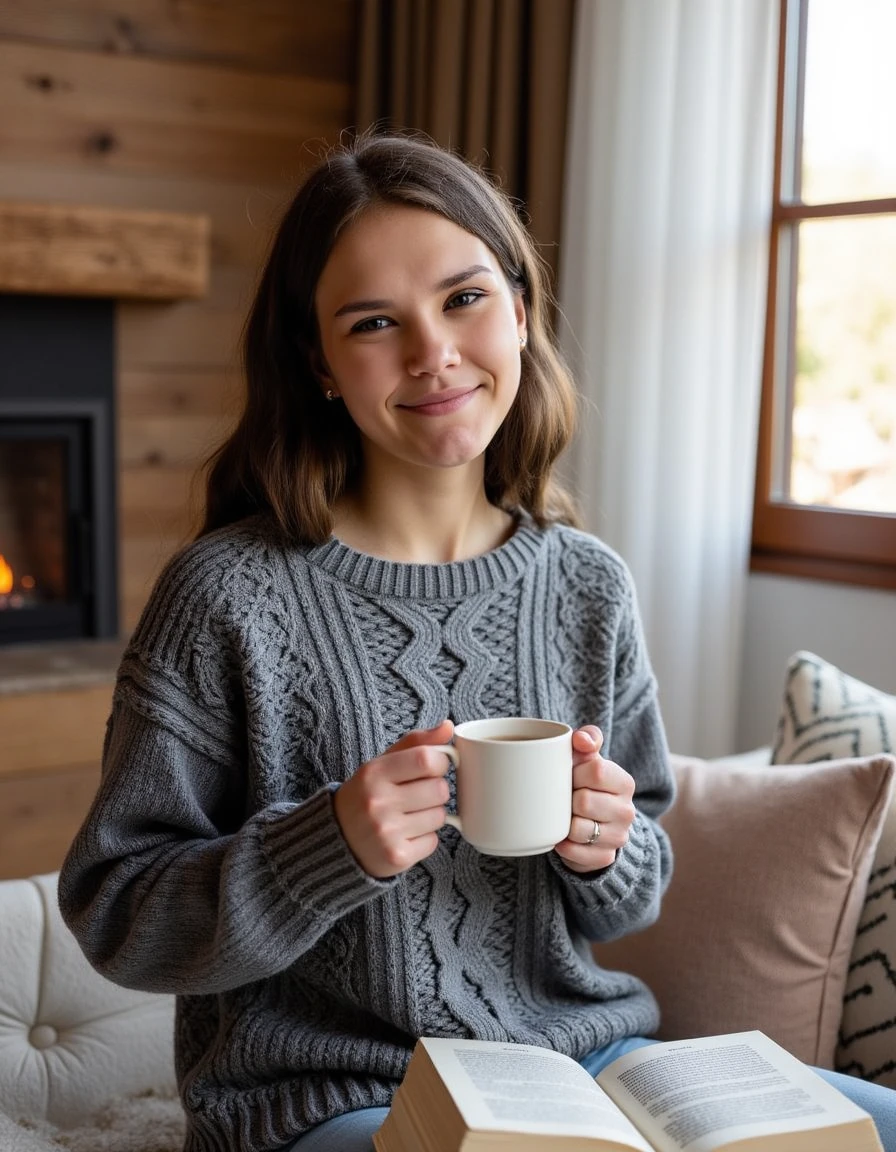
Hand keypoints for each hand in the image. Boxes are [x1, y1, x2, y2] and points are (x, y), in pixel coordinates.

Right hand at [333, 720, 452, 878]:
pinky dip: (425, 838)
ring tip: (409, 815)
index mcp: (374, 773)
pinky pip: (433, 841)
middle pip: (439, 789)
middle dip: (435, 790)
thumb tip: (448, 726)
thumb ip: (416, 743)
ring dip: (432, 815)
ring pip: (440, 816)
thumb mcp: (383, 764)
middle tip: (417, 794)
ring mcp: (386, 831)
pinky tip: (406, 835)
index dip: (439, 762)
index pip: (426, 759)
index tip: (432, 767)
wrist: (338, 839)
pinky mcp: (396, 856)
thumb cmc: (368, 794)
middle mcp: (377, 802)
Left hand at [553, 726, 635, 872]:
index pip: (596, 771)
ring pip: (578, 829)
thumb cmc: (586, 785)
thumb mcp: (588, 760)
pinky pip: (574, 852)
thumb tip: (581, 739)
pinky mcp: (604, 858)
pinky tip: (563, 835)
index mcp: (624, 782)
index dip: (575, 773)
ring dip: (564, 822)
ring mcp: (618, 837)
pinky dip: (562, 844)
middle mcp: (627, 811)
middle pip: (584, 802)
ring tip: (564, 816)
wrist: (594, 824)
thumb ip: (588, 740)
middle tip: (565, 798)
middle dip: (567, 799)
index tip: (571, 776)